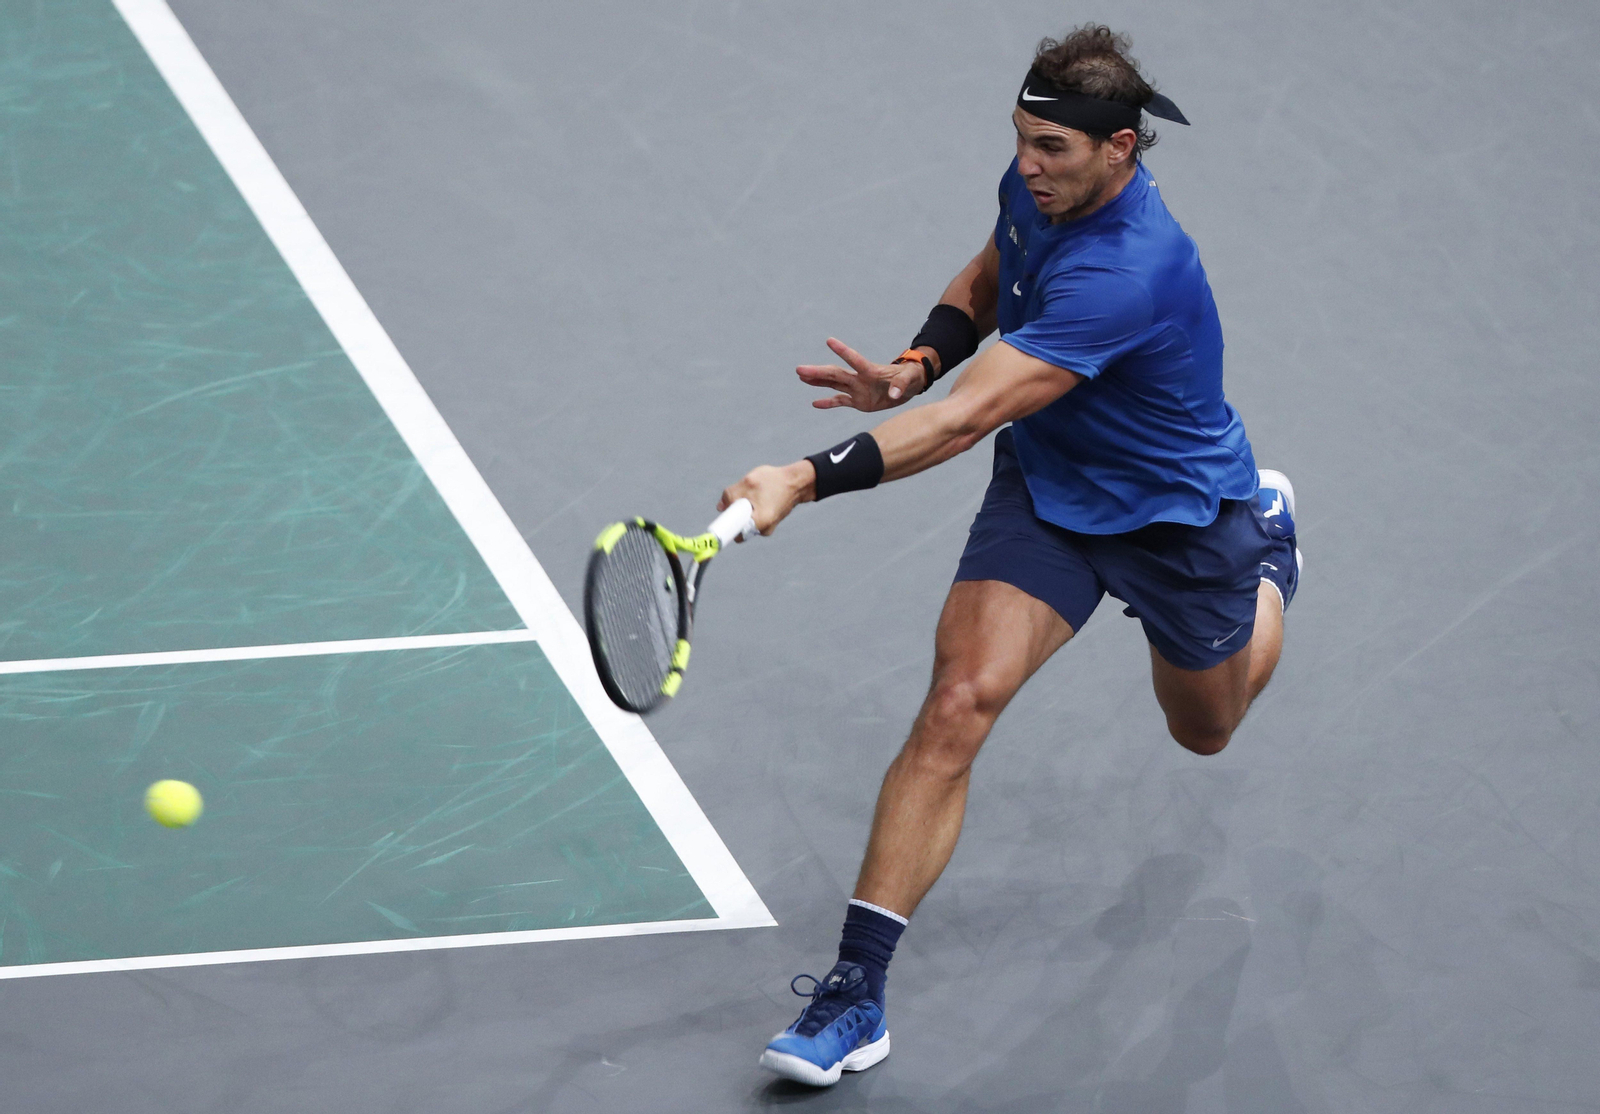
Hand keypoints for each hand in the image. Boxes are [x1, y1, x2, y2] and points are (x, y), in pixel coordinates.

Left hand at [718, 461, 814, 538]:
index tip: (725, 514)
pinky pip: (753, 518)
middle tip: (741, 498)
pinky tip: (760, 497)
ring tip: (754, 494)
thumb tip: (720, 507)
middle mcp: (764, 530)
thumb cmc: (774, 481)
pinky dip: (752, 509)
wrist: (796, 482)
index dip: (726, 525)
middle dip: (736, 514)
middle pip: (739, 527)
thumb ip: (730, 495)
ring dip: (744, 510)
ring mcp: (767, 528)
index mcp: (759, 523)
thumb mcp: (748, 482)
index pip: (735, 533)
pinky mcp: (769, 523)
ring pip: (746, 522)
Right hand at [797, 338, 927, 411]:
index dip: (842, 351)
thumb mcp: (910, 380)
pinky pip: (840, 401)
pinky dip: (828, 402)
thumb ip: (901, 386)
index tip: (829, 341)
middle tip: (799, 369)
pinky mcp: (859, 401)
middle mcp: (860, 378)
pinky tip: (814, 402)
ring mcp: (857, 389)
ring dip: (817, 381)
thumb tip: (894, 395)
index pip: (854, 359)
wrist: (909, 387)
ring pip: (833, 384)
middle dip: (818, 371)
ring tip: (801, 376)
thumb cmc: (911, 378)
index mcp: (871, 370)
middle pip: (835, 373)